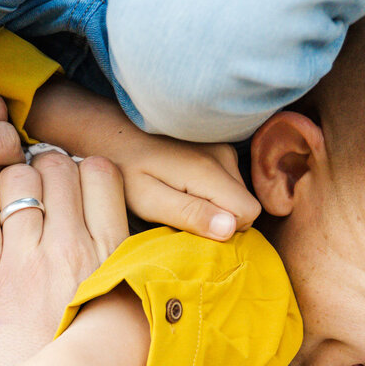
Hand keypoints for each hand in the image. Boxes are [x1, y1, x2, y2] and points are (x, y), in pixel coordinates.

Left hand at [0, 153, 127, 365]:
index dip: (79, 173)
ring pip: (14, 181)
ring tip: (8, 218)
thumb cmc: (81, 360)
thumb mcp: (118, 306)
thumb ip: (115, 258)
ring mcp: (22, 263)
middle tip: (34, 201)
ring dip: (9, 190)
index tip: (69, 194)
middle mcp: (67, 249)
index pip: (99, 171)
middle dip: (42, 174)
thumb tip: (100, 217)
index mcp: (109, 253)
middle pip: (54, 166)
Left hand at [28, 79, 259, 241]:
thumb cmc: (126, 172)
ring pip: (236, 195)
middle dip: (220, 220)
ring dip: (213, 207)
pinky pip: (227, 183)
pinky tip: (182, 188)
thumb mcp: (150, 201)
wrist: (115, 133)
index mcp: (210, 171)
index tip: (196, 232)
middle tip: (181, 218)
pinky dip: (210, 193)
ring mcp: (223, 148)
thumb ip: (190, 215)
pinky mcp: (218, 147)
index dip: (227, 231)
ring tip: (178, 201)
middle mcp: (225, 156)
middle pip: (244, 206)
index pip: (249, 214)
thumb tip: (230, 229)